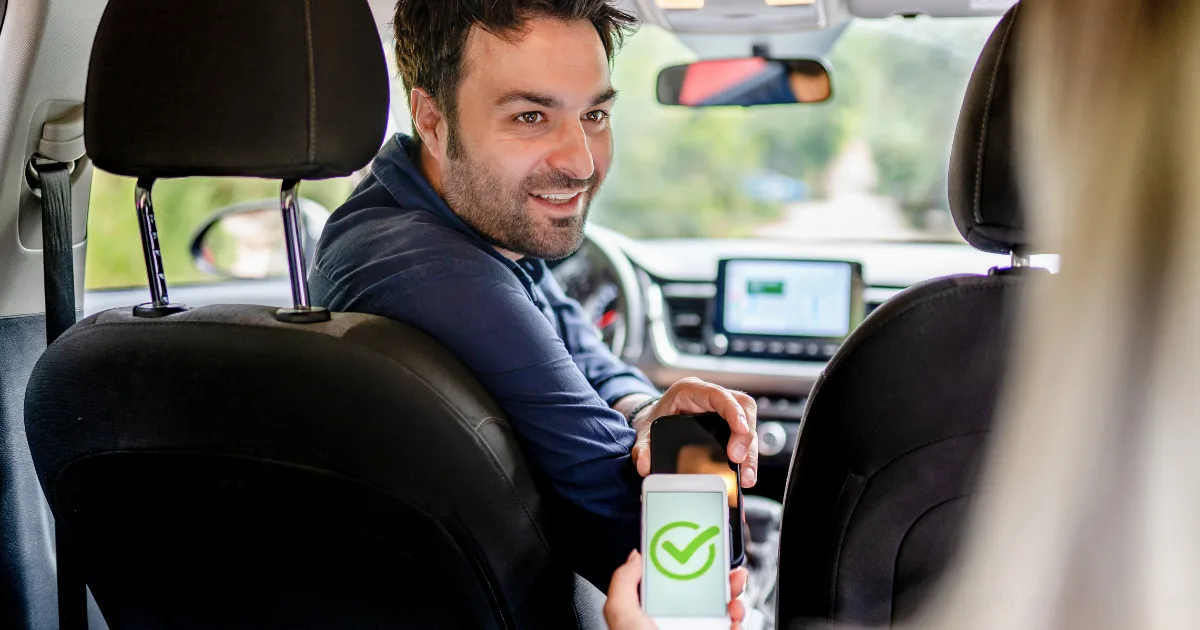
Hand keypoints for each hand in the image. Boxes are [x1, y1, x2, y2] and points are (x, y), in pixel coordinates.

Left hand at [603, 550, 748, 629]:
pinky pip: (733, 627)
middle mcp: (676, 624)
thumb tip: (634, 557)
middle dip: (716, 577)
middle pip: (701, 592)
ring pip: (722, 609)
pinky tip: (735, 614)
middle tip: (725, 568)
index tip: (692, 549)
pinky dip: (739, 618)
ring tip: (733, 594)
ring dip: (733, 596)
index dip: (681, 564)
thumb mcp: (621, 614)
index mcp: (651, 614)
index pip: (668, 582)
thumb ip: (623, 582)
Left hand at [630, 378, 758, 486]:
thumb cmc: (652, 421)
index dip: (734, 411)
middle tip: (740, 461)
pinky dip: (746, 453)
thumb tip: (644, 465)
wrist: (652, 421)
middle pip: (742, 408)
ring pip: (748, 423)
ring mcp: (721, 409)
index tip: (741, 431)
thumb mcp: (644, 433)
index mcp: (690, 390)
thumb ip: (642, 448)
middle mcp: (709, 397)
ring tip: (746, 476)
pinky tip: (744, 472)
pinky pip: (743, 434)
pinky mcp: (726, 424)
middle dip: (745, 436)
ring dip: (750, 450)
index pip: (719, 395)